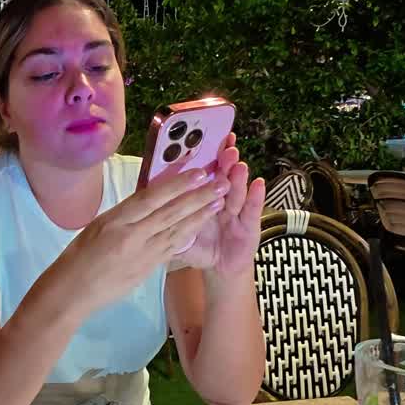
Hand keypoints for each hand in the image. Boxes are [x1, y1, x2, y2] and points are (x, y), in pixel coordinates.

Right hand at [55, 167, 228, 312]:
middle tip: (221, 184)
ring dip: (200, 215)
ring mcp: (142, 254)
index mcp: (115, 219)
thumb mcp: (98, 226)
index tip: (198, 173)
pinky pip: (172, 249)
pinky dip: (188, 235)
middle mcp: (131, 235)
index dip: (177, 184)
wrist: (72, 291)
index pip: (151, 197)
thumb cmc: (79, 256)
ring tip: (219, 202)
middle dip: (198, 197)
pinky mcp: (147, 269)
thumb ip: (124, 215)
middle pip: (170, 212)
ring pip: (177, 230)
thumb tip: (148, 202)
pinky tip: (202, 226)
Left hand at [174, 133, 265, 276]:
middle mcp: (221, 199)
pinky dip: (256, 197)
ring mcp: (237, 211)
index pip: (203, 174)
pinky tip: (258, 183)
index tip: (205, 135)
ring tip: (237, 162)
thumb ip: (169, 215)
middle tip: (224, 146)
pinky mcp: (250, 225)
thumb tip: (145, 198)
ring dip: (237, 176)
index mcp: (202, 197)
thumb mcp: (179, 230)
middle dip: (223, 162)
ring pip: (236, 191)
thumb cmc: (199, 247)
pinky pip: (252, 211)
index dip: (205, 156)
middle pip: (221, 178)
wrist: (220, 268)